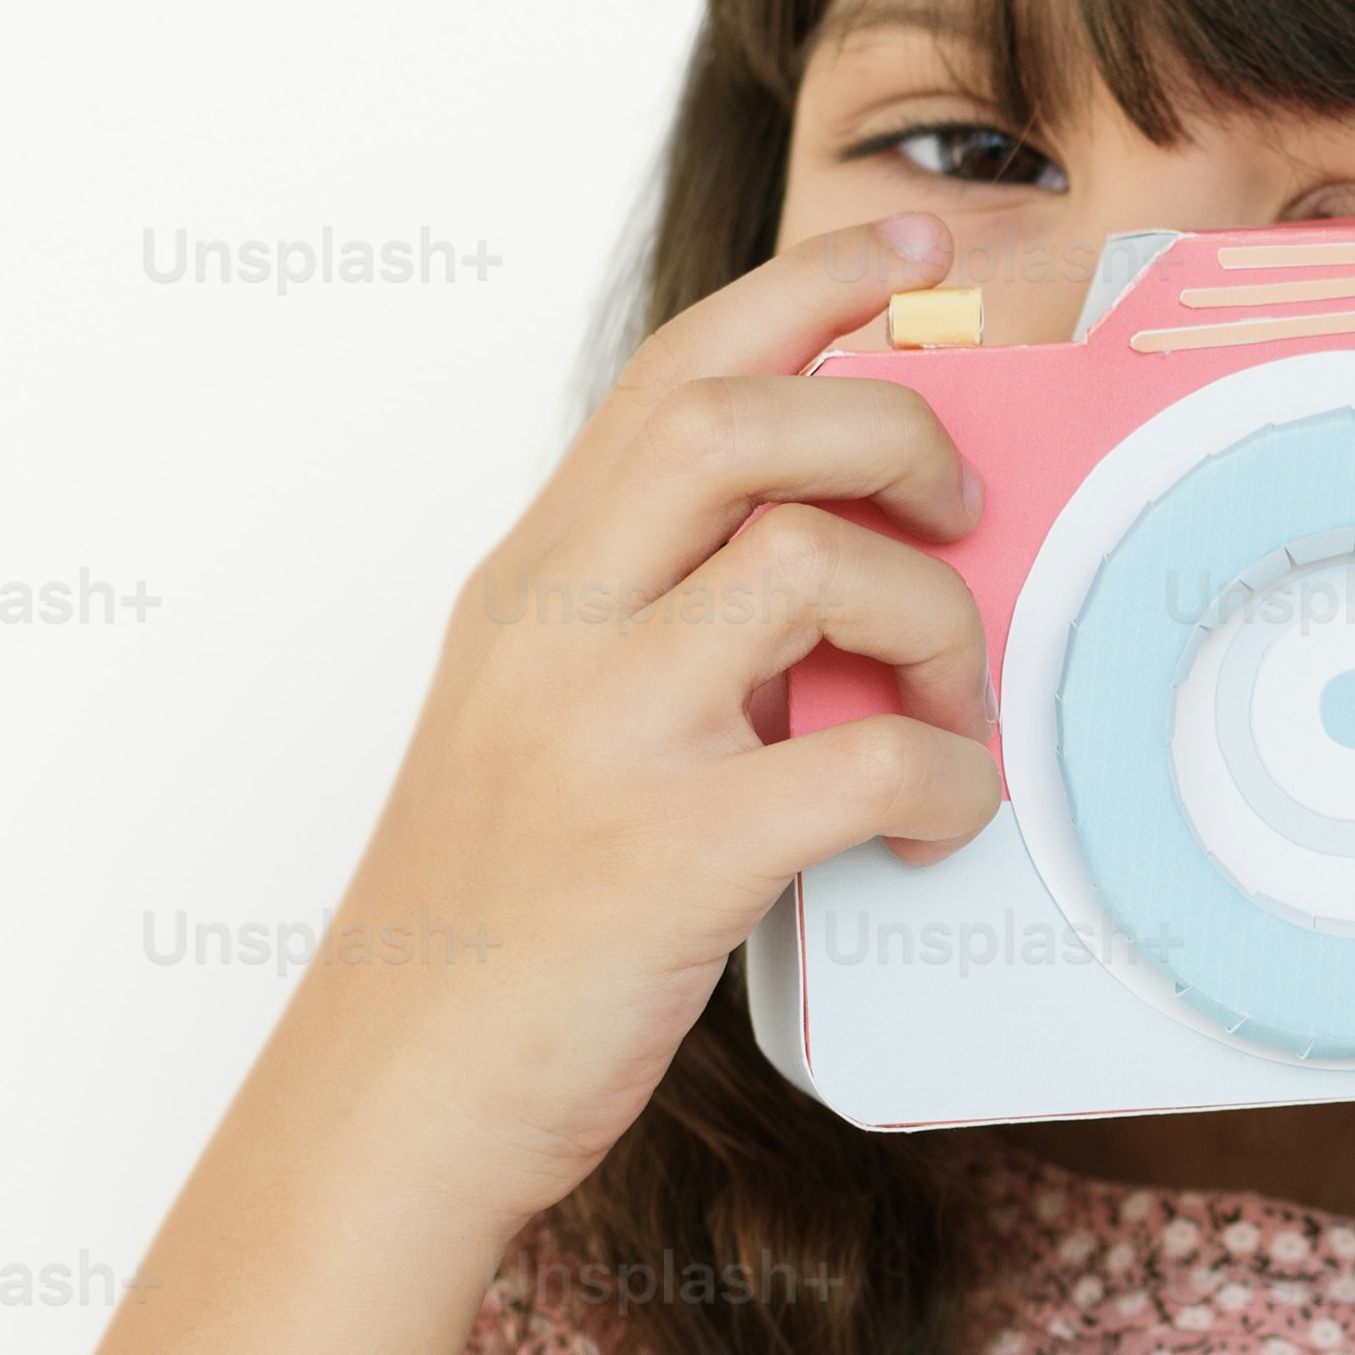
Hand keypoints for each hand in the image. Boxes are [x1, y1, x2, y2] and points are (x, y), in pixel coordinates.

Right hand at [53, 215, 999, 1354]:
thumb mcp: (542, 728)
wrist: (394, 1101)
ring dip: (933, 613)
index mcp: (531, 584)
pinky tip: (944, 817)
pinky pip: (866, 757)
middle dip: (890, 428)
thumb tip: (842, 579)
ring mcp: (604, 734)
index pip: (674, 368)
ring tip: (952, 696)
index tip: (915, 253)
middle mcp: (554, 626)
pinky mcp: (668, 855)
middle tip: (960, 508)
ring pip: (813, 559)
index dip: (810, 285)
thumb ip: (656, 634)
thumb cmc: (488, 932)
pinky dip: (944, 775)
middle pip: (742, 416)